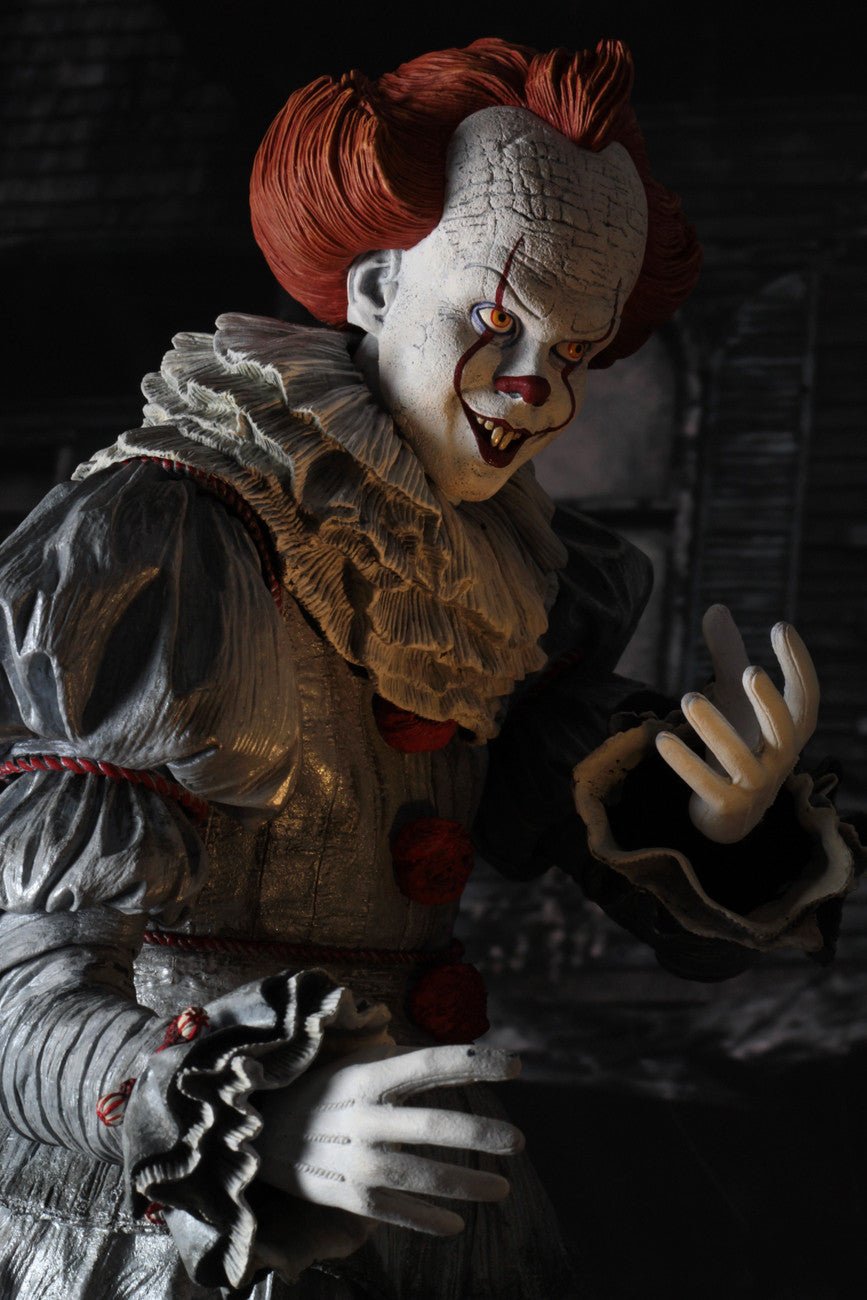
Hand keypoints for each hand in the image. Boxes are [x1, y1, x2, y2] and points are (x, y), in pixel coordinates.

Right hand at [252, 1043, 523, 1234]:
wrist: (259, 1129)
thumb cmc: (324, 1090)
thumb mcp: (356, 1062)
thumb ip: (404, 1062)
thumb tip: (461, 1057)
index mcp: (367, 1075)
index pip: (429, 1064)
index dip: (474, 1061)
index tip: (515, 1065)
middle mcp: (362, 1117)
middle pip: (430, 1125)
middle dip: (479, 1133)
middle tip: (518, 1141)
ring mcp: (353, 1160)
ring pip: (419, 1176)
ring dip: (466, 1184)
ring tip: (504, 1188)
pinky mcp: (345, 1196)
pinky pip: (395, 1212)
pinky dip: (428, 1220)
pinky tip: (457, 1224)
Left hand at [655, 604, 818, 843]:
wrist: (729, 818)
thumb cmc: (738, 746)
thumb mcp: (734, 701)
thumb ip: (728, 657)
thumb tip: (716, 606)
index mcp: (789, 733)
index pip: (806, 698)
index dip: (799, 665)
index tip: (781, 626)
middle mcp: (780, 761)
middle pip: (785, 731)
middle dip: (768, 702)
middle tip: (748, 671)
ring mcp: (755, 788)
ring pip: (740, 760)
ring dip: (715, 729)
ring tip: (688, 697)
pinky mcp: (726, 809)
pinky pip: (707, 785)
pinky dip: (685, 764)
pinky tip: (661, 739)